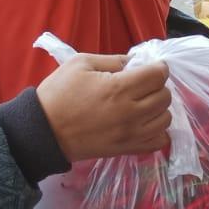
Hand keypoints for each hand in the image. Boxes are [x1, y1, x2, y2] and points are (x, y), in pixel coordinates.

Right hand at [35, 55, 171, 162]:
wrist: (43, 131)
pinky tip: (145, 123)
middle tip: (143, 84)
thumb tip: (136, 61)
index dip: (158, 67)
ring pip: (165, 119)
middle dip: (158, 86)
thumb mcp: (81, 63)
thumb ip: (113, 60)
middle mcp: (130, 112)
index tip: (149, 67)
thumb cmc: (59, 94)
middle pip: (164, 96)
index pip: (158, 75)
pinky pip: (158, 141)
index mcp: (119, 88)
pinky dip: (157, 131)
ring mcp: (130, 133)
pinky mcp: (126, 149)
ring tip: (143, 103)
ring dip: (159, 108)